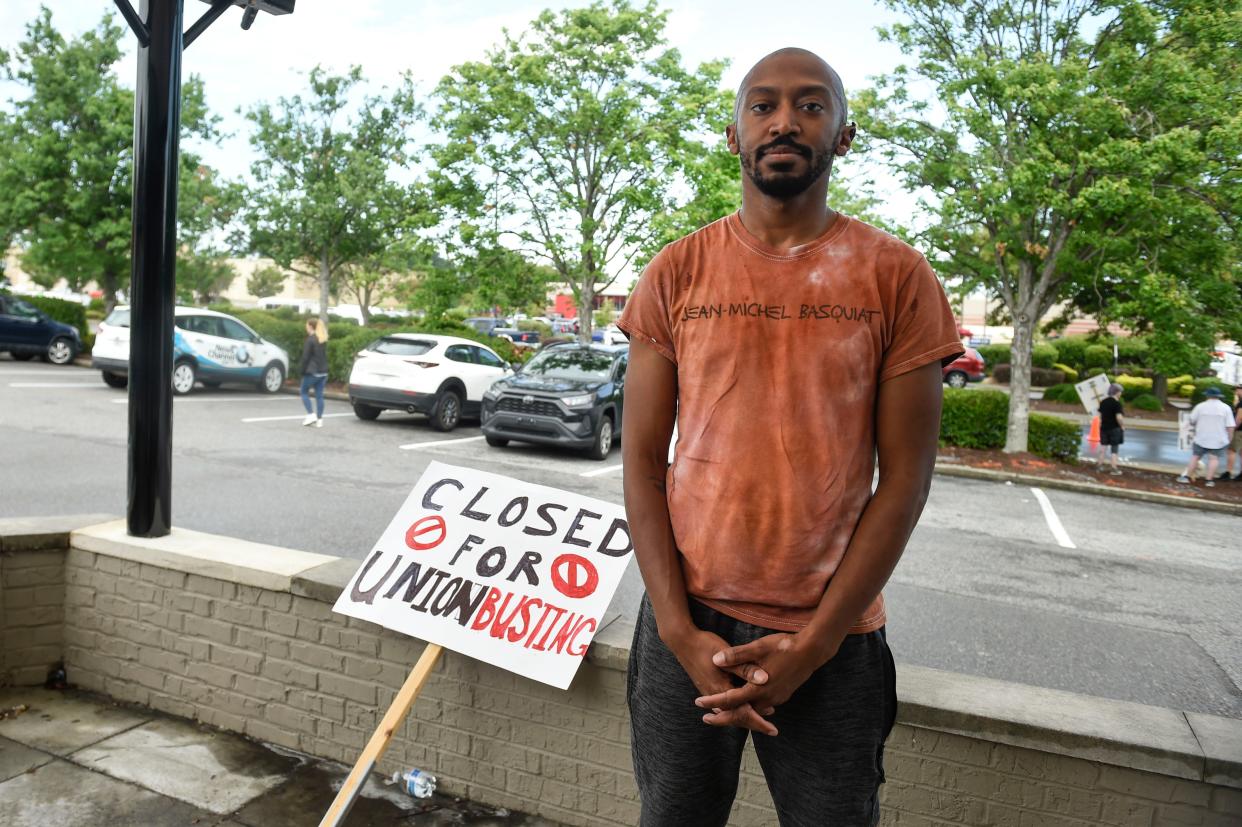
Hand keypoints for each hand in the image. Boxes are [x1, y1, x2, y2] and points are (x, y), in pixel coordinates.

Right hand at [662, 626, 777, 735]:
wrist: (682, 641)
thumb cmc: (705, 646)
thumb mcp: (728, 656)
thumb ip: (746, 668)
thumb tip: (765, 679)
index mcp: (722, 690)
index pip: (743, 713)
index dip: (759, 722)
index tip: (772, 730)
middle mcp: (714, 696)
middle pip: (736, 716)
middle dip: (754, 723)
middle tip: (770, 730)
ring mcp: (709, 693)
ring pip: (729, 712)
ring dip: (745, 716)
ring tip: (760, 719)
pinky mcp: (706, 687)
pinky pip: (723, 705)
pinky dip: (735, 710)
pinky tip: (740, 706)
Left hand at [694, 632, 838, 728]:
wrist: (812, 651)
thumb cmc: (785, 647)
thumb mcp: (758, 648)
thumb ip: (736, 655)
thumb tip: (715, 660)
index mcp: (758, 688)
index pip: (730, 699)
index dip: (713, 701)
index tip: (698, 702)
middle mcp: (767, 698)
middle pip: (741, 713)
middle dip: (723, 718)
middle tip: (706, 720)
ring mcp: (777, 698)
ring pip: (753, 711)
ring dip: (738, 713)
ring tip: (724, 713)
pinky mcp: (784, 695)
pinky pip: (763, 706)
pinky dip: (751, 708)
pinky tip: (747, 703)